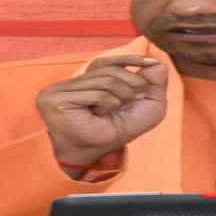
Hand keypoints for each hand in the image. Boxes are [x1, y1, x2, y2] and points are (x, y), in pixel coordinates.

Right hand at [36, 55, 167, 172]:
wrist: (92, 155)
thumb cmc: (116, 132)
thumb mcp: (145, 108)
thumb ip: (155, 85)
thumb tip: (157, 63)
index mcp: (88, 81)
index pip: (108, 61)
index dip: (130, 59)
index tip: (151, 63)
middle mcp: (72, 82)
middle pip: (112, 70)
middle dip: (130, 86)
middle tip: (126, 104)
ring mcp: (61, 89)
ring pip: (107, 81)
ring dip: (119, 99)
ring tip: (109, 112)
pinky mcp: (57, 98)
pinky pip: (98, 93)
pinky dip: (109, 104)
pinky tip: (100, 114)